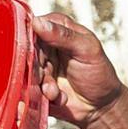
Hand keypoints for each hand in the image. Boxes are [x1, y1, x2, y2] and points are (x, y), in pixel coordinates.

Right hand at [33, 14, 123, 128]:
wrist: (101, 106)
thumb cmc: (99, 73)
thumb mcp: (87, 49)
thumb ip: (63, 35)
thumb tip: (38, 22)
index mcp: (57, 29)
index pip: (34, 26)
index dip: (30, 39)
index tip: (34, 52)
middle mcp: (46, 46)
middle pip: (26, 51)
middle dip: (36, 67)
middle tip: (45, 76)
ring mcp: (41, 66)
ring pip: (28, 72)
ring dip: (41, 84)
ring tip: (54, 92)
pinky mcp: (37, 84)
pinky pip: (30, 89)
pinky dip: (44, 96)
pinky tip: (60, 97)